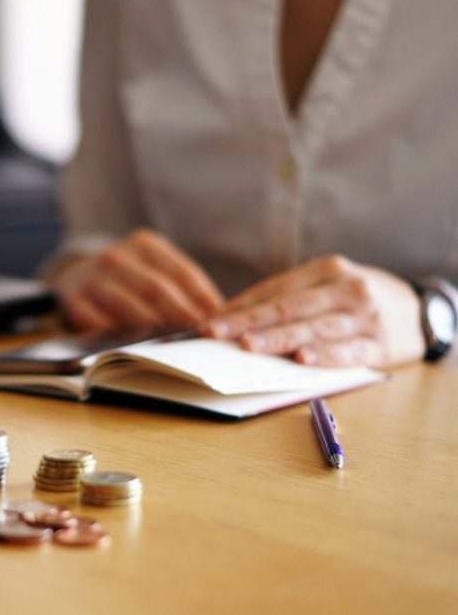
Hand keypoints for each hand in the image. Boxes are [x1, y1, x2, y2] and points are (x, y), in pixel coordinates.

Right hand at [50, 229, 223, 331]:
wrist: (76, 276)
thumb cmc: (129, 278)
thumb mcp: (154, 267)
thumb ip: (181, 286)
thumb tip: (217, 313)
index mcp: (144, 244)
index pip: (181, 272)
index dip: (202, 297)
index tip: (219, 318)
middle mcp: (116, 256)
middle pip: (156, 289)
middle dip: (181, 315)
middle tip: (199, 335)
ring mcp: (92, 278)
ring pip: (127, 306)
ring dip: (152, 328)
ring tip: (174, 345)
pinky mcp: (75, 302)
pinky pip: (99, 323)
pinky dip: (119, 336)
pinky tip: (136, 347)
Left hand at [204, 255, 424, 366]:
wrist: (420, 310)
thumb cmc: (357, 300)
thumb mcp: (327, 286)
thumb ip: (288, 300)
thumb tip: (233, 320)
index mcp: (326, 270)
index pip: (275, 290)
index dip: (240, 306)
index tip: (210, 321)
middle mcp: (345, 288)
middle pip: (289, 307)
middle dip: (248, 322)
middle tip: (217, 333)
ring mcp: (365, 316)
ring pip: (313, 328)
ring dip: (277, 339)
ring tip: (248, 346)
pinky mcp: (381, 344)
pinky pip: (348, 351)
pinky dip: (323, 356)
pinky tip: (301, 360)